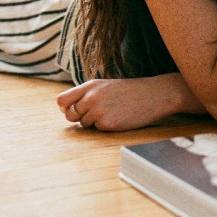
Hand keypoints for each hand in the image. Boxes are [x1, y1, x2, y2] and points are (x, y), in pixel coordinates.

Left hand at [56, 75, 190, 130]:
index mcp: (90, 86)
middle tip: (97, 113)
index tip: (74, 109)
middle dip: (80, 117)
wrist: (155, 95)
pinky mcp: (107, 124)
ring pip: (84, 124)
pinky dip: (106, 127)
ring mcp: (98, 111)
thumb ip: (86, 94)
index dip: (65, 108)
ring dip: (95, 122)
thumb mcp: (106, 86)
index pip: (62, 101)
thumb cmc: (130, 91)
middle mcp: (91, 97)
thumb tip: (65, 109)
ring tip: (113, 112)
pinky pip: (98, 130)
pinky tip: (120, 118)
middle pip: (70, 115)